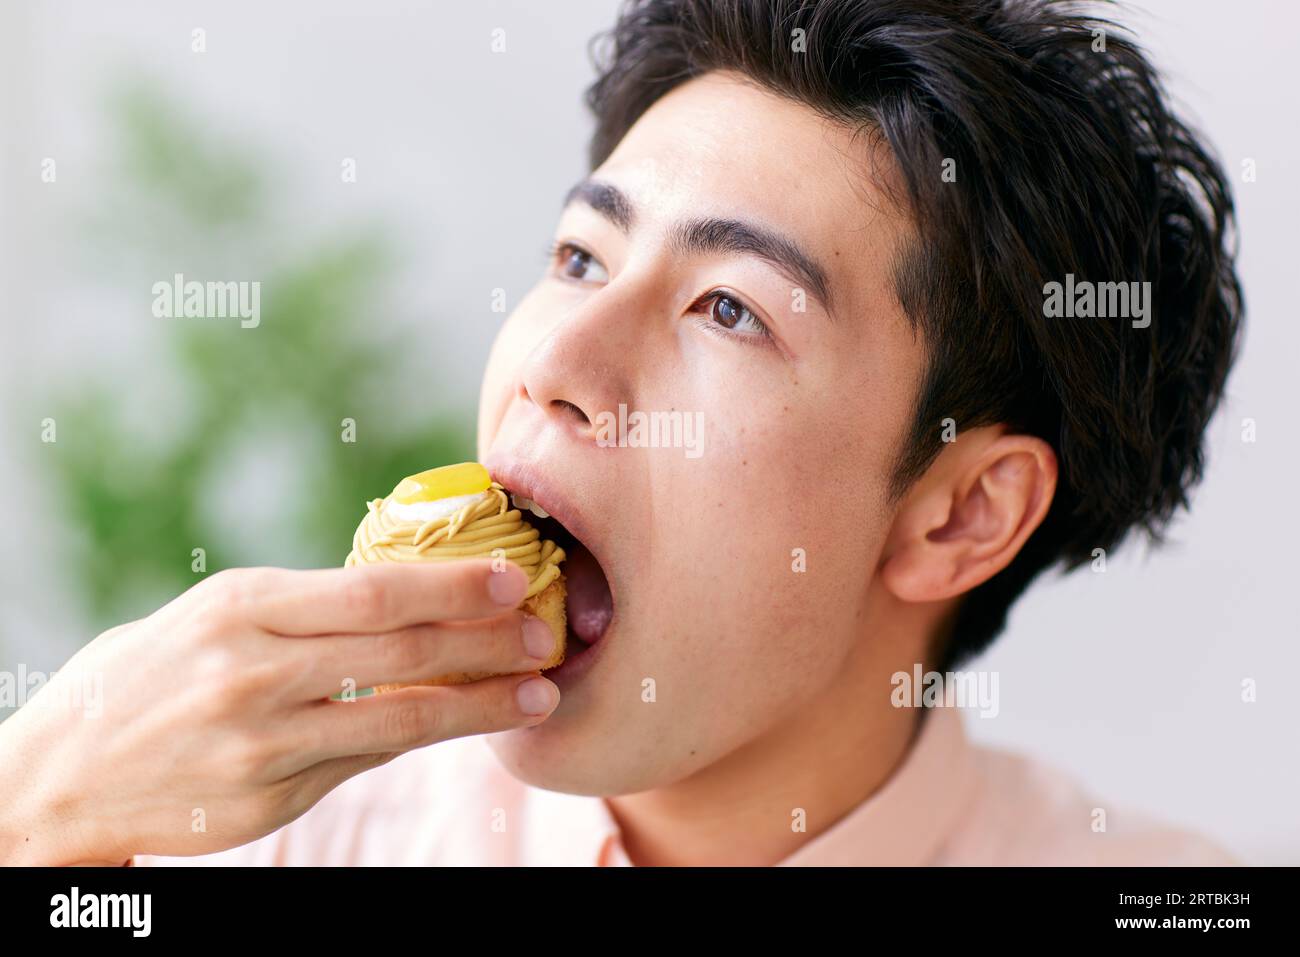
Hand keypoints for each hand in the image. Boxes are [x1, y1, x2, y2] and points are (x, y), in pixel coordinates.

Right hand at [0, 559, 559, 864]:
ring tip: (536, 693)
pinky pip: (367, 760)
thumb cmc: (157, 673)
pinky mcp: (268, 796)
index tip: (513, 576)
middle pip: (400, 652)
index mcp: (243, 604)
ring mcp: (261, 740)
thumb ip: (307, 609)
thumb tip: (412, 596)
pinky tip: (470, 725)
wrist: (65, 773)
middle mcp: (253, 669)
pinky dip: (427, 738)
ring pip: (398, 717)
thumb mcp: (216, 614)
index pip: (374, 590)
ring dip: (480, 704)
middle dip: (487, 642)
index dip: (455, 584)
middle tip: (545, 634)